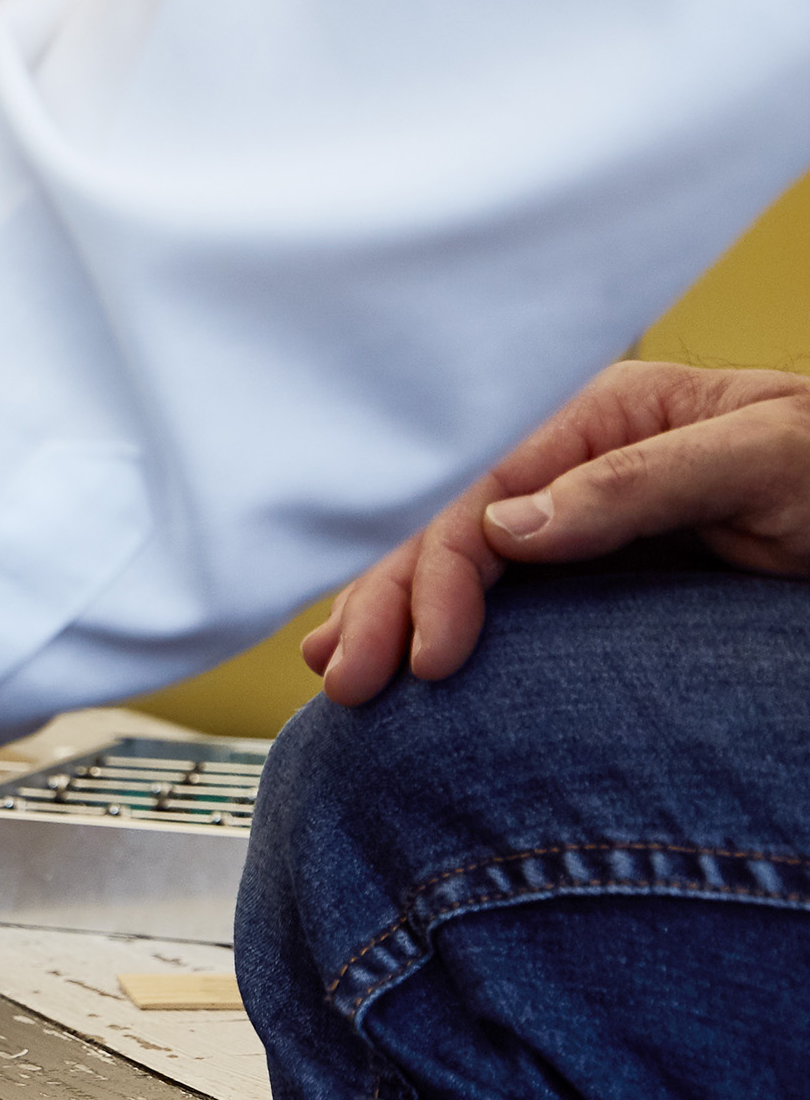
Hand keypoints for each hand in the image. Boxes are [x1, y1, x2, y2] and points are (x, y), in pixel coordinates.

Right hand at [303, 360, 809, 704]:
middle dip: (384, 601)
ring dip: (385, 608)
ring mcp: (574, 509)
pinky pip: (494, 583)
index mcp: (596, 418)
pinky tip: (394, 644)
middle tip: (348, 681)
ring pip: (452, 555)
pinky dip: (431, 613)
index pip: (479, 496)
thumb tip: (508, 529)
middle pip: (445, 527)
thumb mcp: (765, 459)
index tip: (429, 657)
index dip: (437, 575)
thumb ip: (638, 484)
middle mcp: (567, 460)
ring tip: (334, 666)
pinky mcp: (592, 560)